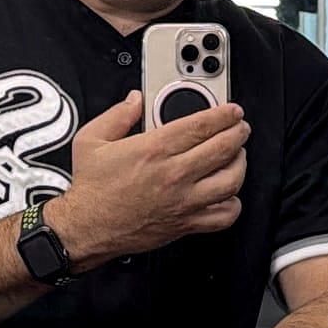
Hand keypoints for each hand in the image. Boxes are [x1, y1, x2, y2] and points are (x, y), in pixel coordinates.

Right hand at [46, 91, 247, 268]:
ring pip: (231, 180)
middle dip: (238, 133)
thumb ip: (117, 115)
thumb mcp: (92, 140)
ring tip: (237, 156)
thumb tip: (134, 100)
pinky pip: (224, 216)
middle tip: (240, 128)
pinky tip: (228, 195)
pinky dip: (233, 204)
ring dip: (240, 164)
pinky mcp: (186, 223)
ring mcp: (183, 200)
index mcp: (154, 149)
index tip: (232, 111)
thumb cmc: (92, 189)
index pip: (202, 125)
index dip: (224, 115)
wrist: (87, 227)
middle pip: (223, 148)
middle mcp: (174, 174)